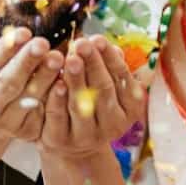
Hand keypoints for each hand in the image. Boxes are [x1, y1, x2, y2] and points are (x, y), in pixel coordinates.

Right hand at [0, 28, 62, 141]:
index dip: (5, 49)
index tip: (24, 32)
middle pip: (8, 83)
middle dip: (27, 62)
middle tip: (43, 43)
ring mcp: (3, 124)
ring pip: (28, 98)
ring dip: (45, 77)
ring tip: (57, 57)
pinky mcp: (25, 131)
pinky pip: (43, 110)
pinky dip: (54, 94)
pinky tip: (64, 78)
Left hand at [41, 35, 144, 157]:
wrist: (75, 145)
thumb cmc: (93, 105)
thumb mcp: (107, 87)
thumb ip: (108, 67)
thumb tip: (109, 45)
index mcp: (130, 109)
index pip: (122, 78)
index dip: (110, 58)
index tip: (98, 38)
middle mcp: (113, 125)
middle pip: (103, 90)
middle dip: (93, 64)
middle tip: (82, 43)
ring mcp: (87, 136)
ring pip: (81, 105)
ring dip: (76, 80)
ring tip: (71, 58)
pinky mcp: (61, 141)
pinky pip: (59, 118)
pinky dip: (57, 100)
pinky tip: (55, 83)